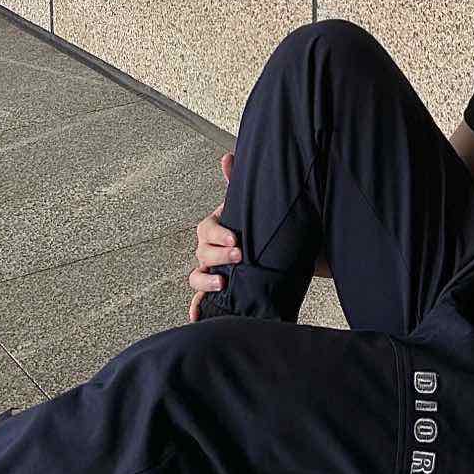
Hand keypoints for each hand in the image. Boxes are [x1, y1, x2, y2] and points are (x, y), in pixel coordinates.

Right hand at [187, 151, 240, 323]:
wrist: (276, 248)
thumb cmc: (257, 225)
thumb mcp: (248, 204)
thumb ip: (236, 181)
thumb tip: (227, 156)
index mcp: (215, 228)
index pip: (207, 229)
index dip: (218, 235)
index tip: (236, 239)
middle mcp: (209, 250)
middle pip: (202, 253)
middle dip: (219, 256)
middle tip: (239, 256)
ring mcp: (211, 270)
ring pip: (198, 276)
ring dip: (206, 281)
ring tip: (222, 284)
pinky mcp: (218, 288)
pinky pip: (201, 299)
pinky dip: (197, 307)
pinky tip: (197, 317)